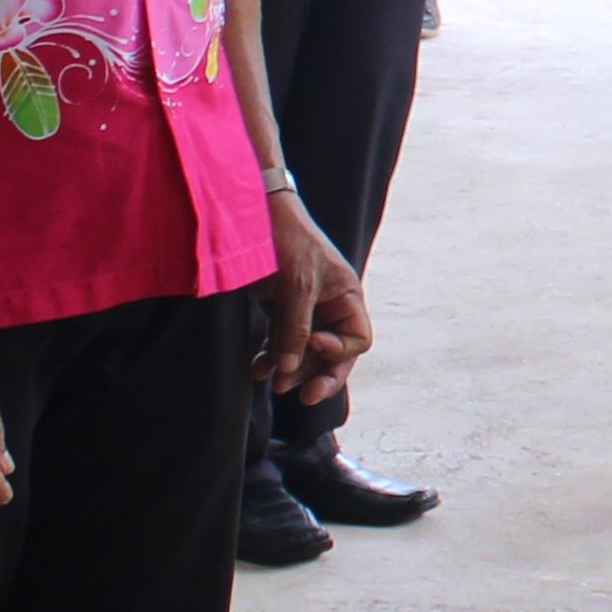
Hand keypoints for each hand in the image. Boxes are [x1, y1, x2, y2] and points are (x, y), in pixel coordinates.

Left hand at [253, 197, 370, 403]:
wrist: (255, 214)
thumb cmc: (287, 241)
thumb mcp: (297, 286)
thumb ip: (295, 330)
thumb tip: (288, 371)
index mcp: (347, 296)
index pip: (356, 339)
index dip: (338, 351)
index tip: (314, 345)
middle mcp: (330, 305)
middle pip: (332, 352)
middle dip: (318, 374)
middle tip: (303, 397)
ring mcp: (304, 308)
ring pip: (304, 351)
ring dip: (290, 369)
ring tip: (272, 383)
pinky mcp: (279, 307)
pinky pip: (281, 341)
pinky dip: (271, 356)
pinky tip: (258, 370)